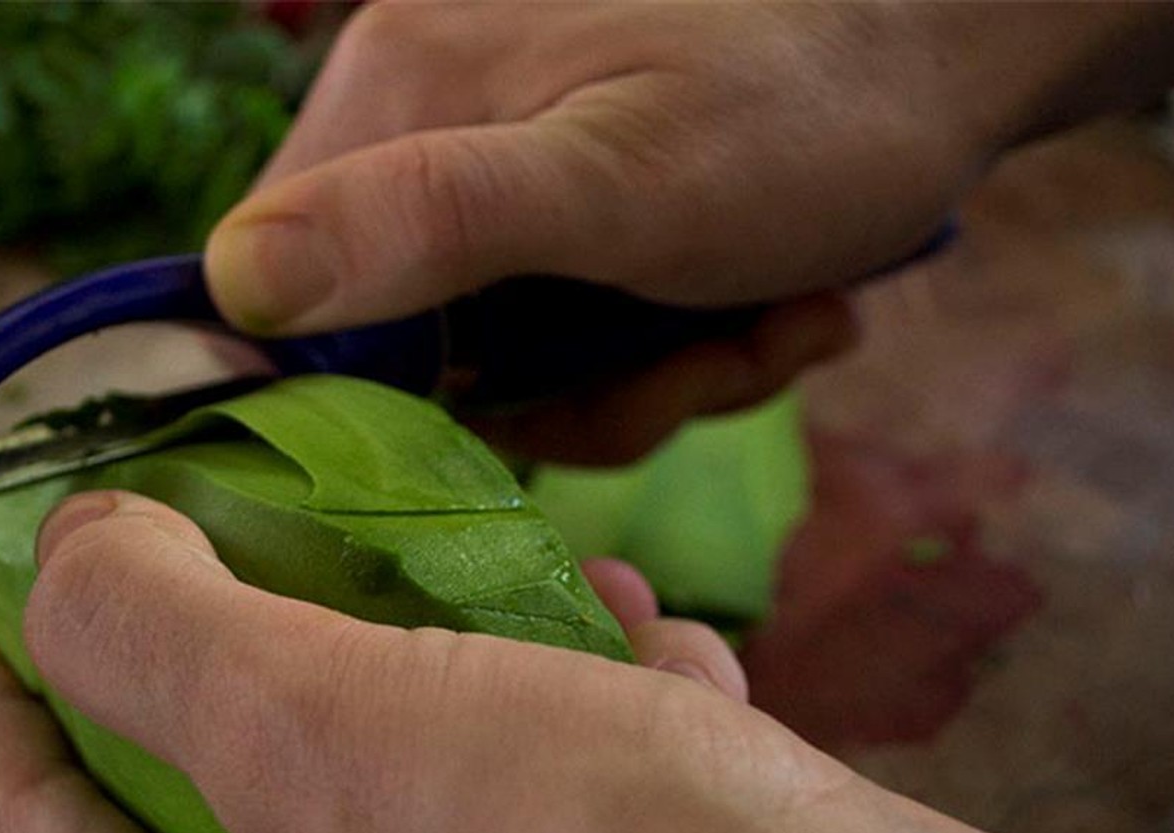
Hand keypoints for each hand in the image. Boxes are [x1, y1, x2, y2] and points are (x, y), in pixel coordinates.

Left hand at [0, 491, 1173, 832]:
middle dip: (271, 638)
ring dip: (454, 656)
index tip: (21, 573)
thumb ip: (158, 636)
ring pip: (414, 774)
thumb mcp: (324, 729)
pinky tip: (644, 650)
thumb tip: (75, 555)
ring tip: (502, 567)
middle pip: (235, 794)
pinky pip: (548, 802)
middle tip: (275, 517)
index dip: (13, 689)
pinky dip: (578, 708)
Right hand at [204, 2, 1173, 461]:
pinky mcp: (571, 213)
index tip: (521, 417)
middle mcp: (424, 129)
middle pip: (418, 353)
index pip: (285, 296)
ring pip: (517, 365)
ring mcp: (502, 174)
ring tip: (767, 325)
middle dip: (575, 396)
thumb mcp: (619, 178)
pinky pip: (580, 339)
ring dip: (651, 383)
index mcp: (395, 96)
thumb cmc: (805, 105)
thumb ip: (431, 219)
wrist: (958, 52)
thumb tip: (237, 282)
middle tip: (699, 363)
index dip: (387, 396)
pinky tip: (777, 307)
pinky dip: (679, 355)